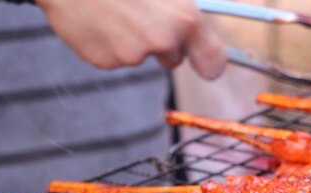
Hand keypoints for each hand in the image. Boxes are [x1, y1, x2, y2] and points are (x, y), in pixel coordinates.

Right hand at [35, 0, 225, 78]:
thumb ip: (184, 9)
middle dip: (163, 44)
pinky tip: (97, 17)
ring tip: (114, 9)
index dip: (210, 63)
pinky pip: (113, 56)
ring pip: (140, 55)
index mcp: (184, 19)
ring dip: (132, 39)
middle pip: (173, 59)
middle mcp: (162, 41)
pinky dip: (107, 41)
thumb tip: (196, 28)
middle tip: (142, 14)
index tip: (207, 65)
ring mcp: (131, 54)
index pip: (213, 60)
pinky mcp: (105, 61)